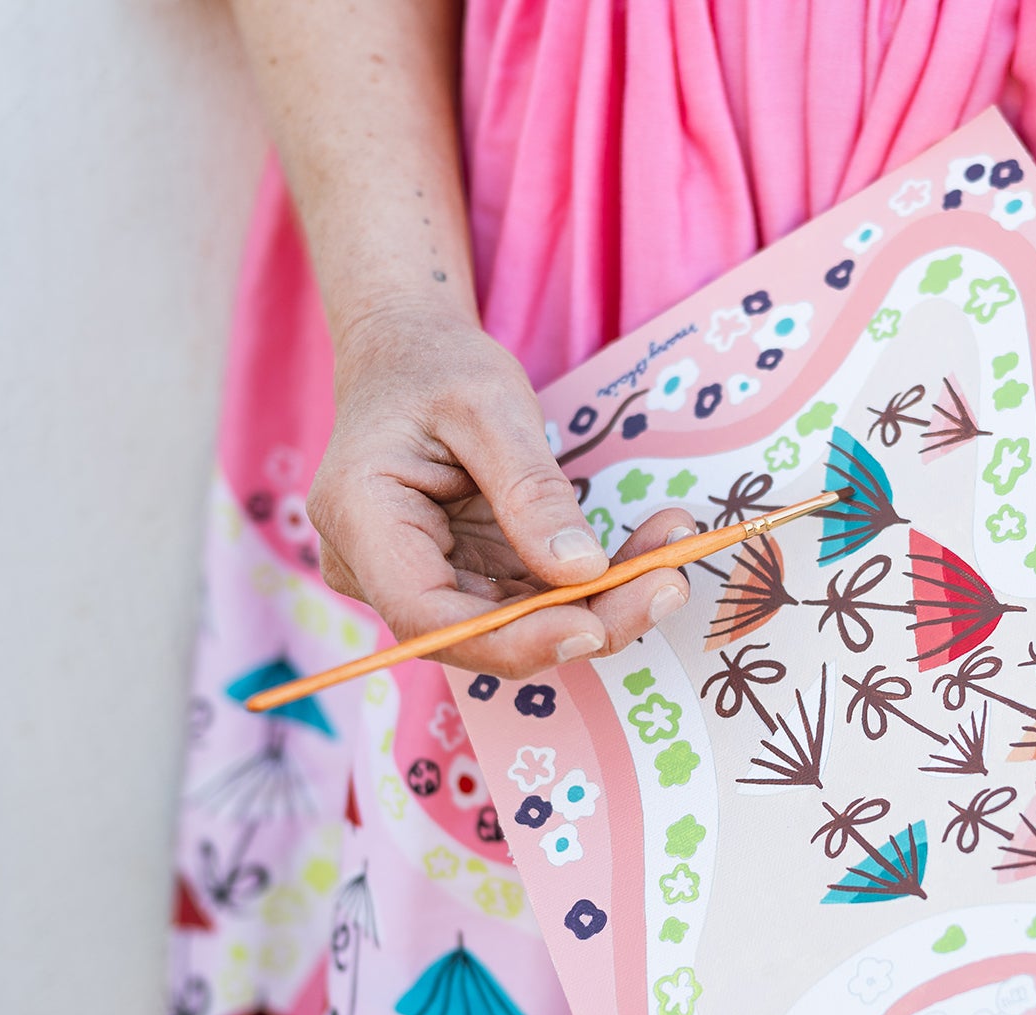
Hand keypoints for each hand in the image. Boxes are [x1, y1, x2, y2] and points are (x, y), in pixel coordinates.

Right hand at [307, 304, 690, 676]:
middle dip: (583, 620)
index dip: (511, 639)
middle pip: (483, 633)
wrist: (412, 354)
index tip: (593, 625)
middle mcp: (381, 570)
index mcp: (361, 523)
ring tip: (674, 557)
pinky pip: (536, 598)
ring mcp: (428, 579)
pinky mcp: (471, 576)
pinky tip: (653, 547)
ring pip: (521, 624)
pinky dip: (596, 581)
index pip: (428, 616)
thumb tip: (582, 571)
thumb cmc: (434, 367)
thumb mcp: (488, 407)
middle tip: (668, 585)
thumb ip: (531, 491)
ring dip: (604, 602)